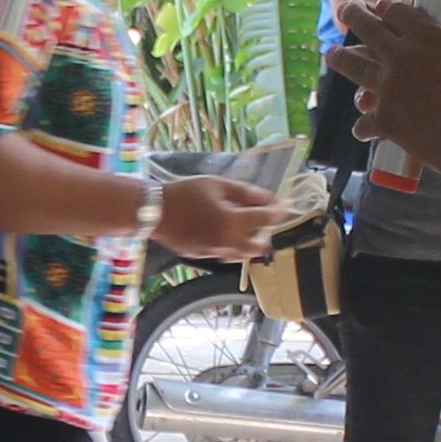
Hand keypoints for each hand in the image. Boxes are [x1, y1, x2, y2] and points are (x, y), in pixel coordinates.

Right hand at [149, 172, 283, 261]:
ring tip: (244, 225)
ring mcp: (215, 253)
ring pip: (244, 254)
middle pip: (260, 246)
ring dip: (251, 241)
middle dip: (266, 232)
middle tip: (262, 216)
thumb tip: (267, 197)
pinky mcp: (204, 257)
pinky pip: (228, 255)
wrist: (154, 211)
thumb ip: (245, 192)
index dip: (279, 210)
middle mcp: (228, 243)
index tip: (286, 203)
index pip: (266, 219)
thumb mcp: (217, 184)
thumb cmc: (186, 192)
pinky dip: (234, 245)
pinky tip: (226, 231)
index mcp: (232, 222)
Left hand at [331, 0, 440, 173]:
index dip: (390, 7)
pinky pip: (364, 121)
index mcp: (427, 37)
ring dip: (340, 58)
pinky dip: (364, 126)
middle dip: (354, 14)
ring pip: (354, 66)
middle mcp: (400, 57)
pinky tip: (362, 128)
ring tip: (332, 53)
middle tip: (346, 9)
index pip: (398, 11)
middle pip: (368, 28)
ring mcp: (387, 88)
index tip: (384, 6)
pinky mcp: (384, 119)